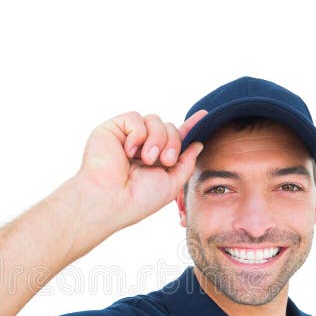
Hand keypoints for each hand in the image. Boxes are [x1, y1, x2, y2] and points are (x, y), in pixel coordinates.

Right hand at [72, 110, 206, 231]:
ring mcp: (127, 137)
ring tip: (146, 159)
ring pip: (155, 120)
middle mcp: (142, 147)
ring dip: (156, 139)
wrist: (111, 200)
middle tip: (164, 161)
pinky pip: (135, 118)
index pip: (175, 138)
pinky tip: (128, 151)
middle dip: (173, 143)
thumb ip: (186, 163)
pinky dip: (137, 134)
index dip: (189, 127)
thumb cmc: (137, 199)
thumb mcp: (171, 184)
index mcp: (155, 160)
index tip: (204, 116)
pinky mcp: (113, 128)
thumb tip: (197, 144)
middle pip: (169, 127)